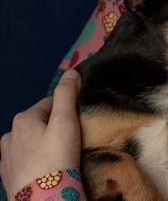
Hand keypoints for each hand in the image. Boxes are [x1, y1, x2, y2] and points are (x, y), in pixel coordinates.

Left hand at [0, 69, 80, 197]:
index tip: (78, 125)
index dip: (67, 111)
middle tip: (71, 142)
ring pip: (32, 142)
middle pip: (40, 123)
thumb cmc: (56, 160)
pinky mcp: (8, 177)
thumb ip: (67, 93)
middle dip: (55, 129)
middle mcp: (9, 135)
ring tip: (60, 157)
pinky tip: (48, 170)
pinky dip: (37, 162)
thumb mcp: (66, 121)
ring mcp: (6, 158)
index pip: (51, 104)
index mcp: (23, 119)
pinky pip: (26, 161)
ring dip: (44, 145)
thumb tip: (71, 72)